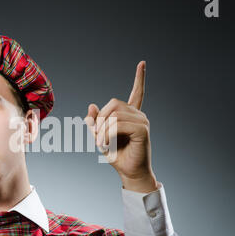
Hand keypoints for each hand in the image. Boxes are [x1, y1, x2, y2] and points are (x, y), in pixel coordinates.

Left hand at [84, 61, 158, 192]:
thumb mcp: (99, 136)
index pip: (137, 93)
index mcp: (131, 115)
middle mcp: (138, 115)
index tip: (142, 63)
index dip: (139, 78)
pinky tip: (106, 145)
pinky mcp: (142, 130)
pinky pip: (118, 125)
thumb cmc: (116, 156)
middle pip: (114, 104)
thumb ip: (95, 122)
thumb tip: (92, 105)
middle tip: (97, 138)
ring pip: (114, 115)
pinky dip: (107, 135)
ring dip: (102, 130)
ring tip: (101, 144)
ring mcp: (142, 121)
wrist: (129, 172)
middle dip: (100, 120)